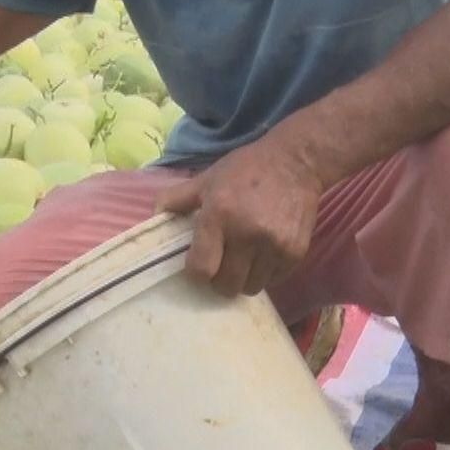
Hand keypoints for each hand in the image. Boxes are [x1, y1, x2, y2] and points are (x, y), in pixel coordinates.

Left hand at [154, 140, 323, 297]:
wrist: (296, 162)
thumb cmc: (246, 170)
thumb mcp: (207, 178)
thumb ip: (177, 199)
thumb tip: (153, 217)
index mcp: (220, 215)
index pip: (201, 269)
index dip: (196, 272)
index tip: (198, 263)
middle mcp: (247, 234)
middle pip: (226, 286)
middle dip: (219, 280)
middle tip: (220, 265)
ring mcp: (274, 246)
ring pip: (251, 287)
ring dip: (243, 278)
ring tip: (243, 259)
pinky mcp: (296, 252)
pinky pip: (273, 280)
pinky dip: (265, 273)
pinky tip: (263, 253)